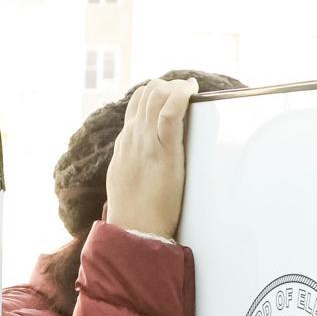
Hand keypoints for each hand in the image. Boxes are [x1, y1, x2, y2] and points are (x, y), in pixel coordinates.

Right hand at [103, 77, 197, 240]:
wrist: (133, 229)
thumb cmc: (133, 213)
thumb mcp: (124, 180)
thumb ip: (131, 163)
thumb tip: (139, 160)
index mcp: (124, 143)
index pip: (136, 105)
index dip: (155, 93)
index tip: (172, 94)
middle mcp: (132, 137)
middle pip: (146, 94)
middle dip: (168, 86)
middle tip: (186, 90)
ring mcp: (146, 142)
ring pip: (156, 97)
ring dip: (176, 87)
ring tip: (190, 89)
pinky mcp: (163, 151)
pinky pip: (170, 113)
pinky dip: (181, 95)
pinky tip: (191, 89)